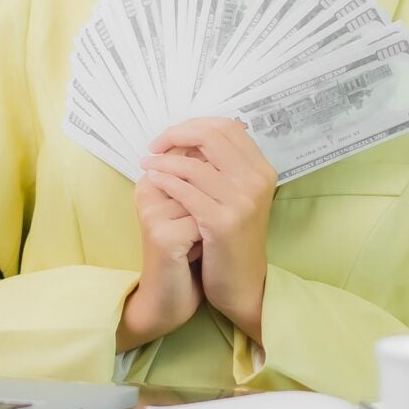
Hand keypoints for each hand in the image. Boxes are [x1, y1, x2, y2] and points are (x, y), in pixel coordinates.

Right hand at [117, 165, 204, 351]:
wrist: (168, 299)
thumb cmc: (185, 253)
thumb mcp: (190, 210)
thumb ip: (201, 179)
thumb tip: (231, 148)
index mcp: (151, 180)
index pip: (190, 154)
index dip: (211, 178)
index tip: (211, 203)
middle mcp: (147, 191)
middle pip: (200, 174)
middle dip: (213, 201)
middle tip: (204, 225)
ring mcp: (153, 213)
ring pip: (205, 197)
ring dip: (214, 218)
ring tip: (201, 239)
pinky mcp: (163, 236)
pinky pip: (204, 223)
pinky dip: (211, 238)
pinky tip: (200, 251)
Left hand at [142, 118, 278, 339]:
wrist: (242, 283)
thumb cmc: (232, 236)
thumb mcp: (237, 195)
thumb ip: (223, 165)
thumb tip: (192, 133)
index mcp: (261, 169)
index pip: (226, 127)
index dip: (193, 125)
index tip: (170, 136)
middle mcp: (257, 181)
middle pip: (212, 136)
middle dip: (176, 135)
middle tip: (155, 146)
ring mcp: (243, 201)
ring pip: (194, 165)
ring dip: (163, 161)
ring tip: (147, 164)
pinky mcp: (224, 223)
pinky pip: (187, 192)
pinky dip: (165, 181)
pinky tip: (152, 181)